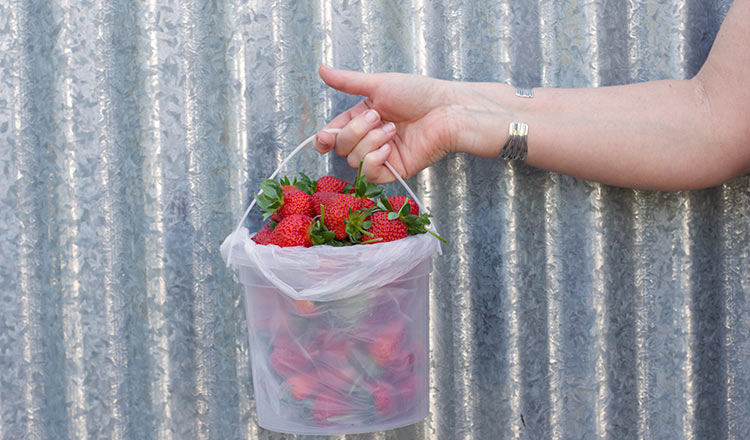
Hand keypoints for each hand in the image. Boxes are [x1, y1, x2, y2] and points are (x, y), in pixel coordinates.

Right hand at [313, 65, 461, 182]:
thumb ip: (347, 82)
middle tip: (378, 117)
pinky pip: (370, 174)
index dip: (324, 139)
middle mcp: (369, 139)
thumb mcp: (378, 84)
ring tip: (392, 129)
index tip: (324, 137)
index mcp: (362, 119)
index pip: (333, 134)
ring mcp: (381, 156)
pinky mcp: (394, 170)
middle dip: (355, 131)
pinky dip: (374, 160)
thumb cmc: (418, 94)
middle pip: (341, 147)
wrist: (445, 110)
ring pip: (354, 161)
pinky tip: (389, 148)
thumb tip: (321, 69)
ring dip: (370, 141)